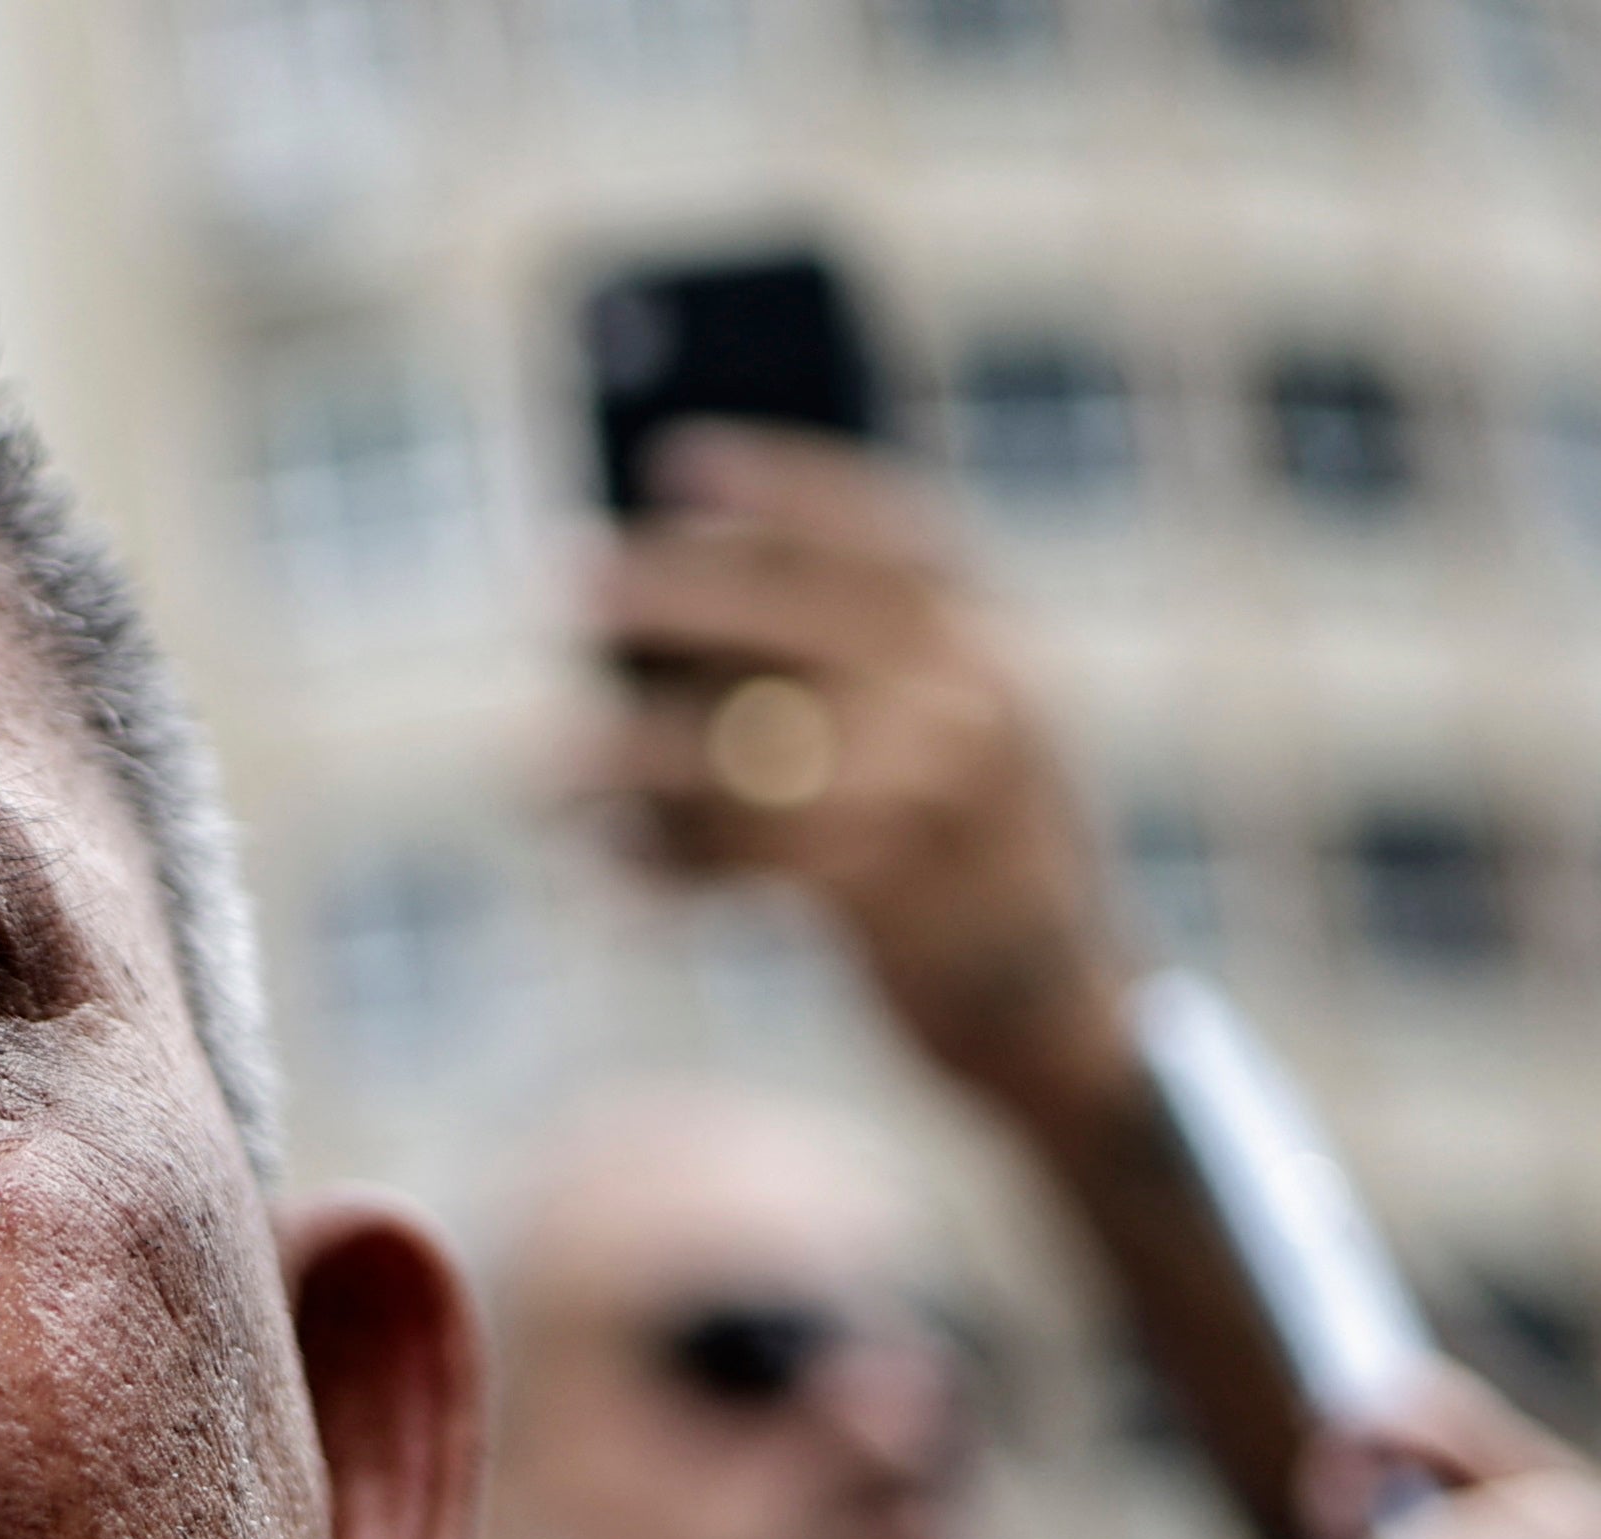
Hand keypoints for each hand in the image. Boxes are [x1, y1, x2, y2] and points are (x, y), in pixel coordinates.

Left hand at [575, 426, 1130, 1115]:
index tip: (674, 462)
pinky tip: (606, 859)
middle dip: (681, 595)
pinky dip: (668, 864)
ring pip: (757, 755)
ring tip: (540, 764)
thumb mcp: (959, 740)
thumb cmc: (973, 863)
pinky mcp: (894, 899)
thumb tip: (677, 619)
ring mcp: (942, 801)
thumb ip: (863, 673)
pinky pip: (748, 862)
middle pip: (807, 620)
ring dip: (634, 756)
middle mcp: (979, 702)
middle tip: (572, 577)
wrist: (1061, 1015)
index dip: (784, 487)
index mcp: (997, 643)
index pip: (892, 532)